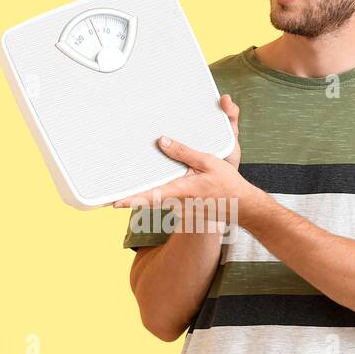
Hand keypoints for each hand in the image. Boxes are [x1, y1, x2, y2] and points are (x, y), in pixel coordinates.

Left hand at [111, 95, 251, 220]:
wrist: (242, 206)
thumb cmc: (227, 184)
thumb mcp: (208, 162)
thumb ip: (184, 152)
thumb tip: (162, 142)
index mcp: (183, 189)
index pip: (153, 195)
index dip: (133, 199)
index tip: (116, 203)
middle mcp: (180, 203)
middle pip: (151, 200)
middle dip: (133, 199)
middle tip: (112, 198)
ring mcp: (182, 210)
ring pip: (159, 202)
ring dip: (148, 197)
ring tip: (133, 191)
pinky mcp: (185, 212)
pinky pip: (168, 203)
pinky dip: (162, 197)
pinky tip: (162, 189)